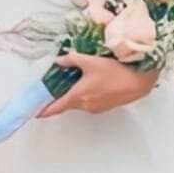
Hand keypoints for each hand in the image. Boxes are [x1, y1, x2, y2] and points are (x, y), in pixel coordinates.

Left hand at [36, 51, 159, 117]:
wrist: (138, 81)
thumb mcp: (89, 61)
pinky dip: (87, 95)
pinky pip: (91, 102)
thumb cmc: (114, 72)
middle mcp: (85, 106)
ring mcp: (96, 108)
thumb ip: (71, 60)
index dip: (43, 110)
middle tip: (54, 89)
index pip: (55, 107)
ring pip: (80, 102)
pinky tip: (93, 83)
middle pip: (67, 104)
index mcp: (77, 96)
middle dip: (60, 98)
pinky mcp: (106, 106)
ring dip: (75, 95)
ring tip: (77, 81)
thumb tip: (58, 60)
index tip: (35, 112)